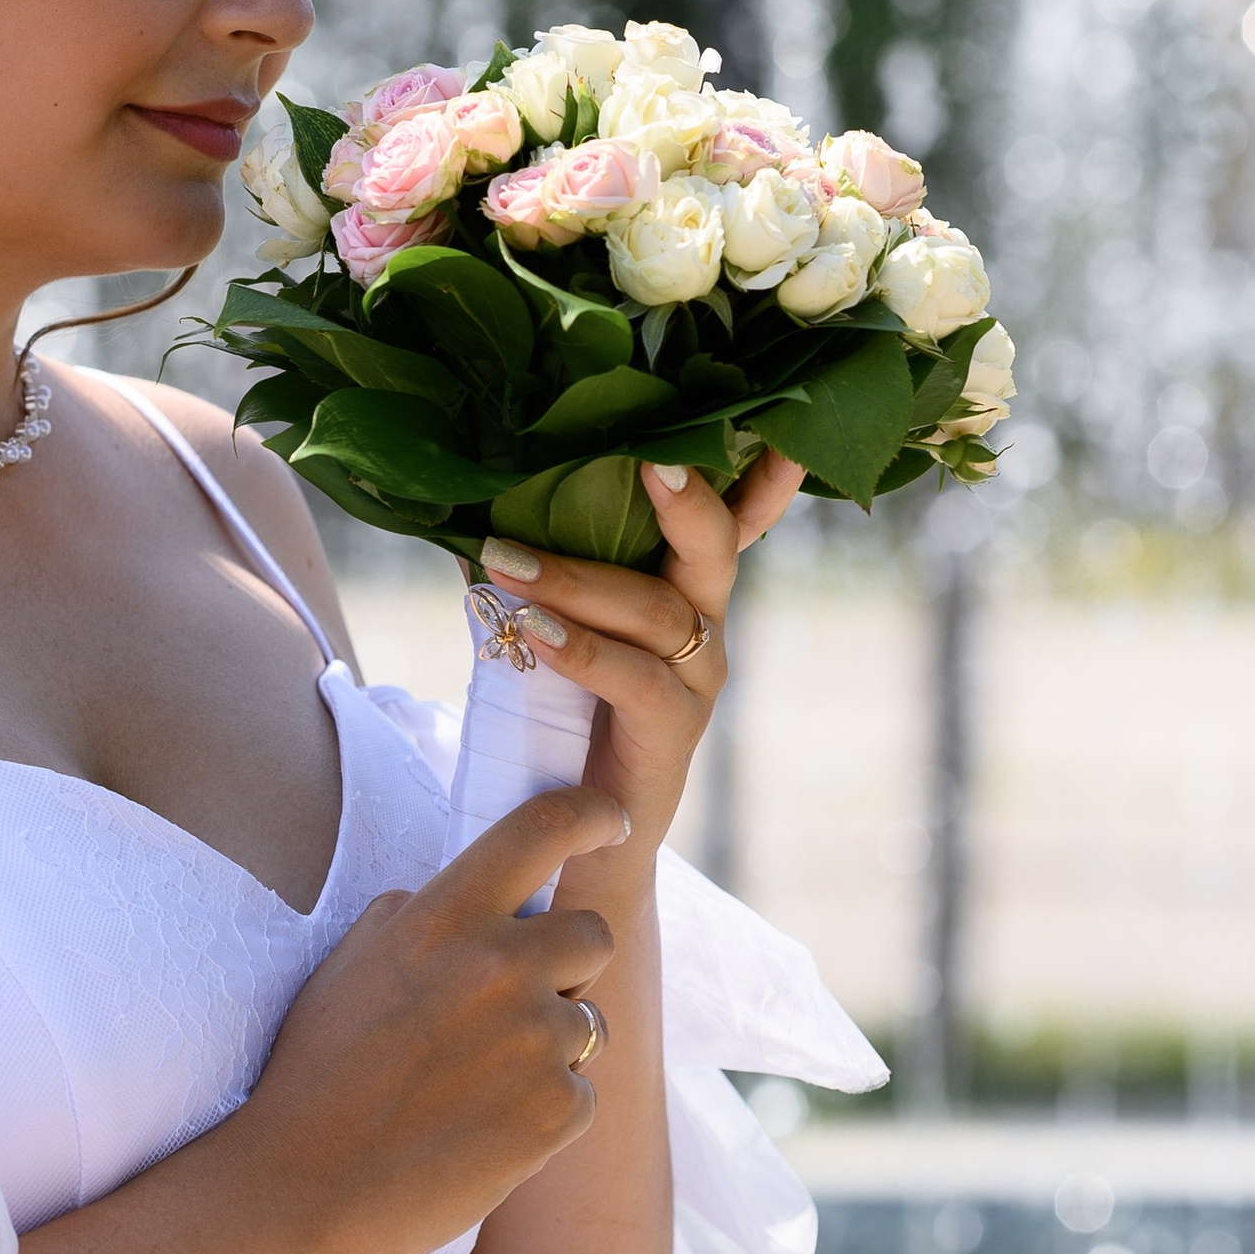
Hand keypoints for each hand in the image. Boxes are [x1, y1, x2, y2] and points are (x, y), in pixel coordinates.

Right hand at [237, 783, 626, 1253]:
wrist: (304, 1190)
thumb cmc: (316, 1074)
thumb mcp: (350, 964)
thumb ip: (419, 916)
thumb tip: (466, 895)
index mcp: (444, 916)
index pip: (543, 828)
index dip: (591, 815)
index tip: (610, 823)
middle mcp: (501, 965)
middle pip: (593, 933)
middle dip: (568, 965)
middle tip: (512, 1008)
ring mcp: (537, 1040)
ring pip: (590, 1023)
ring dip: (550, 1047)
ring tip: (473, 1087)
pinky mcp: (559, 1110)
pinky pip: (579, 1094)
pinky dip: (542, 1113)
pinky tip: (479, 1132)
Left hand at [476, 448, 803, 866]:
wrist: (584, 830)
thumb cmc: (565, 712)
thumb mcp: (553, 625)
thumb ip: (535, 570)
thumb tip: (472, 506)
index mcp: (686, 586)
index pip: (733, 517)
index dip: (761, 472)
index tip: (782, 423)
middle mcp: (707, 622)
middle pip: (713, 546)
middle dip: (685, 496)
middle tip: (647, 454)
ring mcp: (698, 677)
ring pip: (654, 608)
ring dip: (572, 577)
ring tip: (502, 558)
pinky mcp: (673, 729)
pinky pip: (633, 676)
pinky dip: (578, 647)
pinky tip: (528, 626)